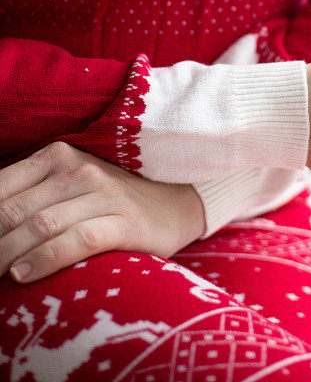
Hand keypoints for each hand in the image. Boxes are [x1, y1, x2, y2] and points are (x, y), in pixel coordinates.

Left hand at [0, 142, 204, 282]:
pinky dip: (44, 260)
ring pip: (41, 226)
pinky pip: (76, 240)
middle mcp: (79, 170)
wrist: (174, 205)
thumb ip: (29, 198)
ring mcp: (104, 194)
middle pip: (15, 211)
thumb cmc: (109, 201)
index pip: (1, 188)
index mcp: (58, 156)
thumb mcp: (68, 188)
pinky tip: (22, 275)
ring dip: (6, 255)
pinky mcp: (124, 222)